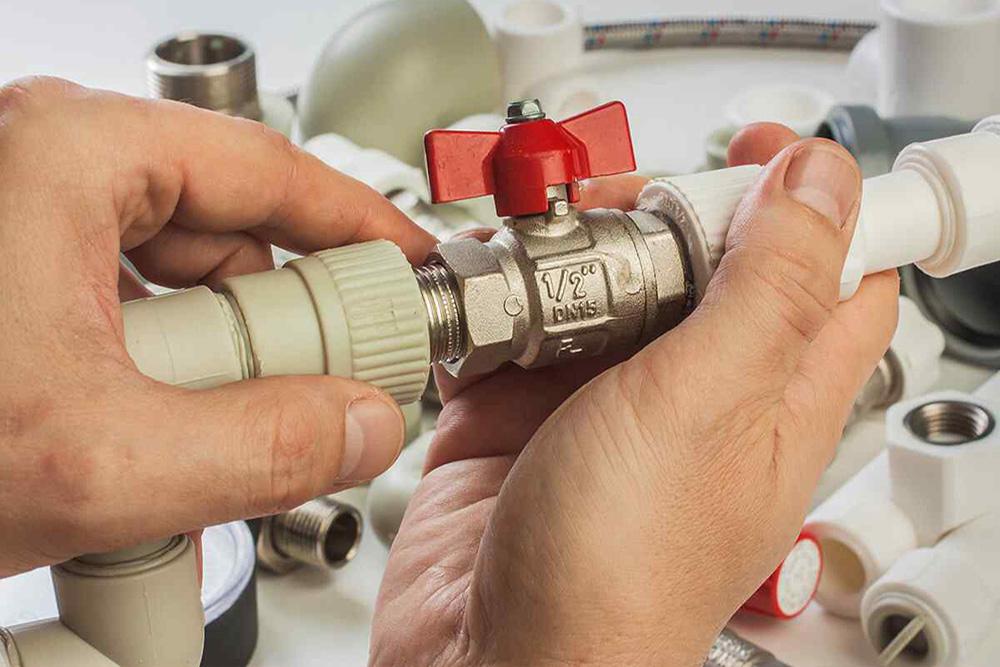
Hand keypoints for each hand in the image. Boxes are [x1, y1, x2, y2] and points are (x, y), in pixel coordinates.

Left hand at [0, 77, 434, 576]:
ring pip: (186, 276)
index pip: (276, 171)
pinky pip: (134, 302)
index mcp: (71, 151)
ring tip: (209, 430)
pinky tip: (157, 429)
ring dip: (223, 359)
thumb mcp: (93, 461)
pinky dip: (169, 367)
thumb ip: (261, 450)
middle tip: (323, 390)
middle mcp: (46, 162)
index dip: (361, 234)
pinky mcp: (15, 270)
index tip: (408, 278)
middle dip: (287, 322)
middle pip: (235, 230)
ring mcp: (26, 213)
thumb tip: (358, 426)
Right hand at [371, 125, 898, 664]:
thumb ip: (769, 287)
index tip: (761, 151)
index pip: (829, 278)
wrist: (488, 662)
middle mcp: (688, 397)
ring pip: (596, 286)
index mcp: (768, 397)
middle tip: (615, 204)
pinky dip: (488, 301)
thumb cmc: (617, 573)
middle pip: (696, 264)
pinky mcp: (516, 417)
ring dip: (559, 254)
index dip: (812, 204)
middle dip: (655, 214)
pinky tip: (475, 297)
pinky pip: (508, 329)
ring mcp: (597, 405)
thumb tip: (826, 184)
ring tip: (528, 251)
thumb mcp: (708, 404)